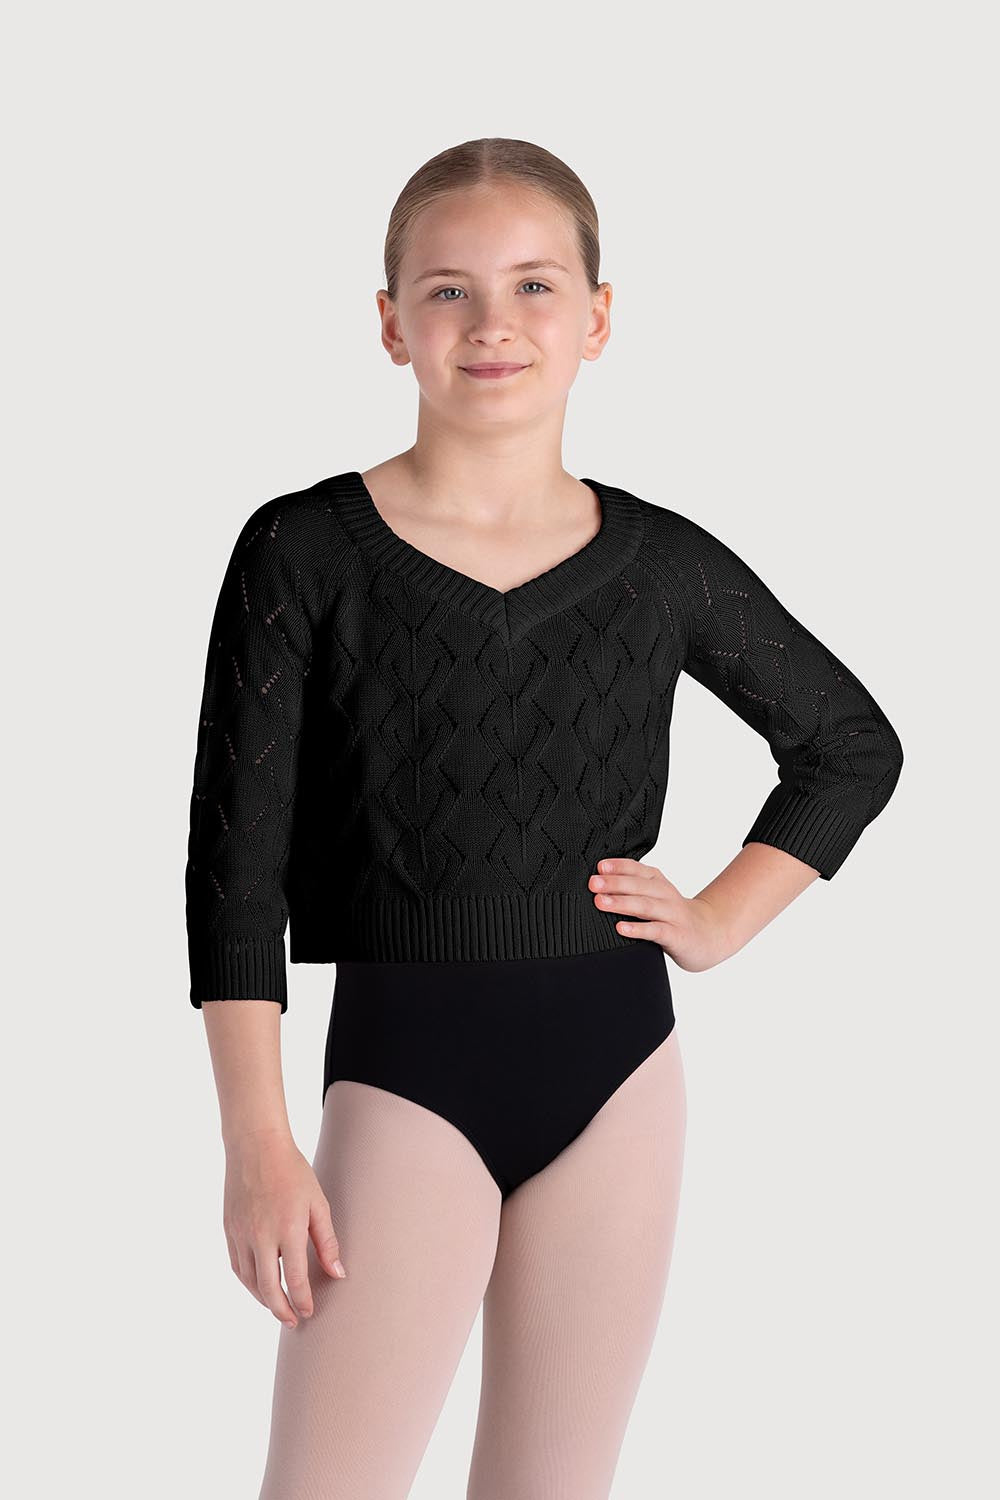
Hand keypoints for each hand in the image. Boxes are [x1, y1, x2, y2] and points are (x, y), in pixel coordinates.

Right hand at [223, 1128, 346, 1328]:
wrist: (256, 1146)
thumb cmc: (292, 1172)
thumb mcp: (317, 1203)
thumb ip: (327, 1241)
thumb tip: (338, 1274)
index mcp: (287, 1229)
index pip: (294, 1279)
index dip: (303, 1301)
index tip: (309, 1312)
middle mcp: (261, 1236)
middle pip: (268, 1289)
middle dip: (282, 1310)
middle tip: (293, 1321)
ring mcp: (241, 1234)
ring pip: (249, 1281)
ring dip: (264, 1299)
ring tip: (278, 1306)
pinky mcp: (228, 1230)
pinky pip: (236, 1266)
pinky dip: (248, 1282)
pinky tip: (258, 1285)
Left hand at [589, 857, 732, 972]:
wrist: (709, 935)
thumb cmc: (673, 916)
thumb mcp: (655, 896)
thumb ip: (632, 889)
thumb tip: (598, 883)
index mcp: (658, 882)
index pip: (638, 869)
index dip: (619, 866)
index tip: (599, 867)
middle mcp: (666, 894)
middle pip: (639, 886)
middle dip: (615, 883)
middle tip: (593, 883)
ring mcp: (673, 915)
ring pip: (646, 906)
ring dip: (622, 903)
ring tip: (601, 902)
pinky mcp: (677, 935)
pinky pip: (656, 931)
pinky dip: (638, 929)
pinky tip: (621, 928)